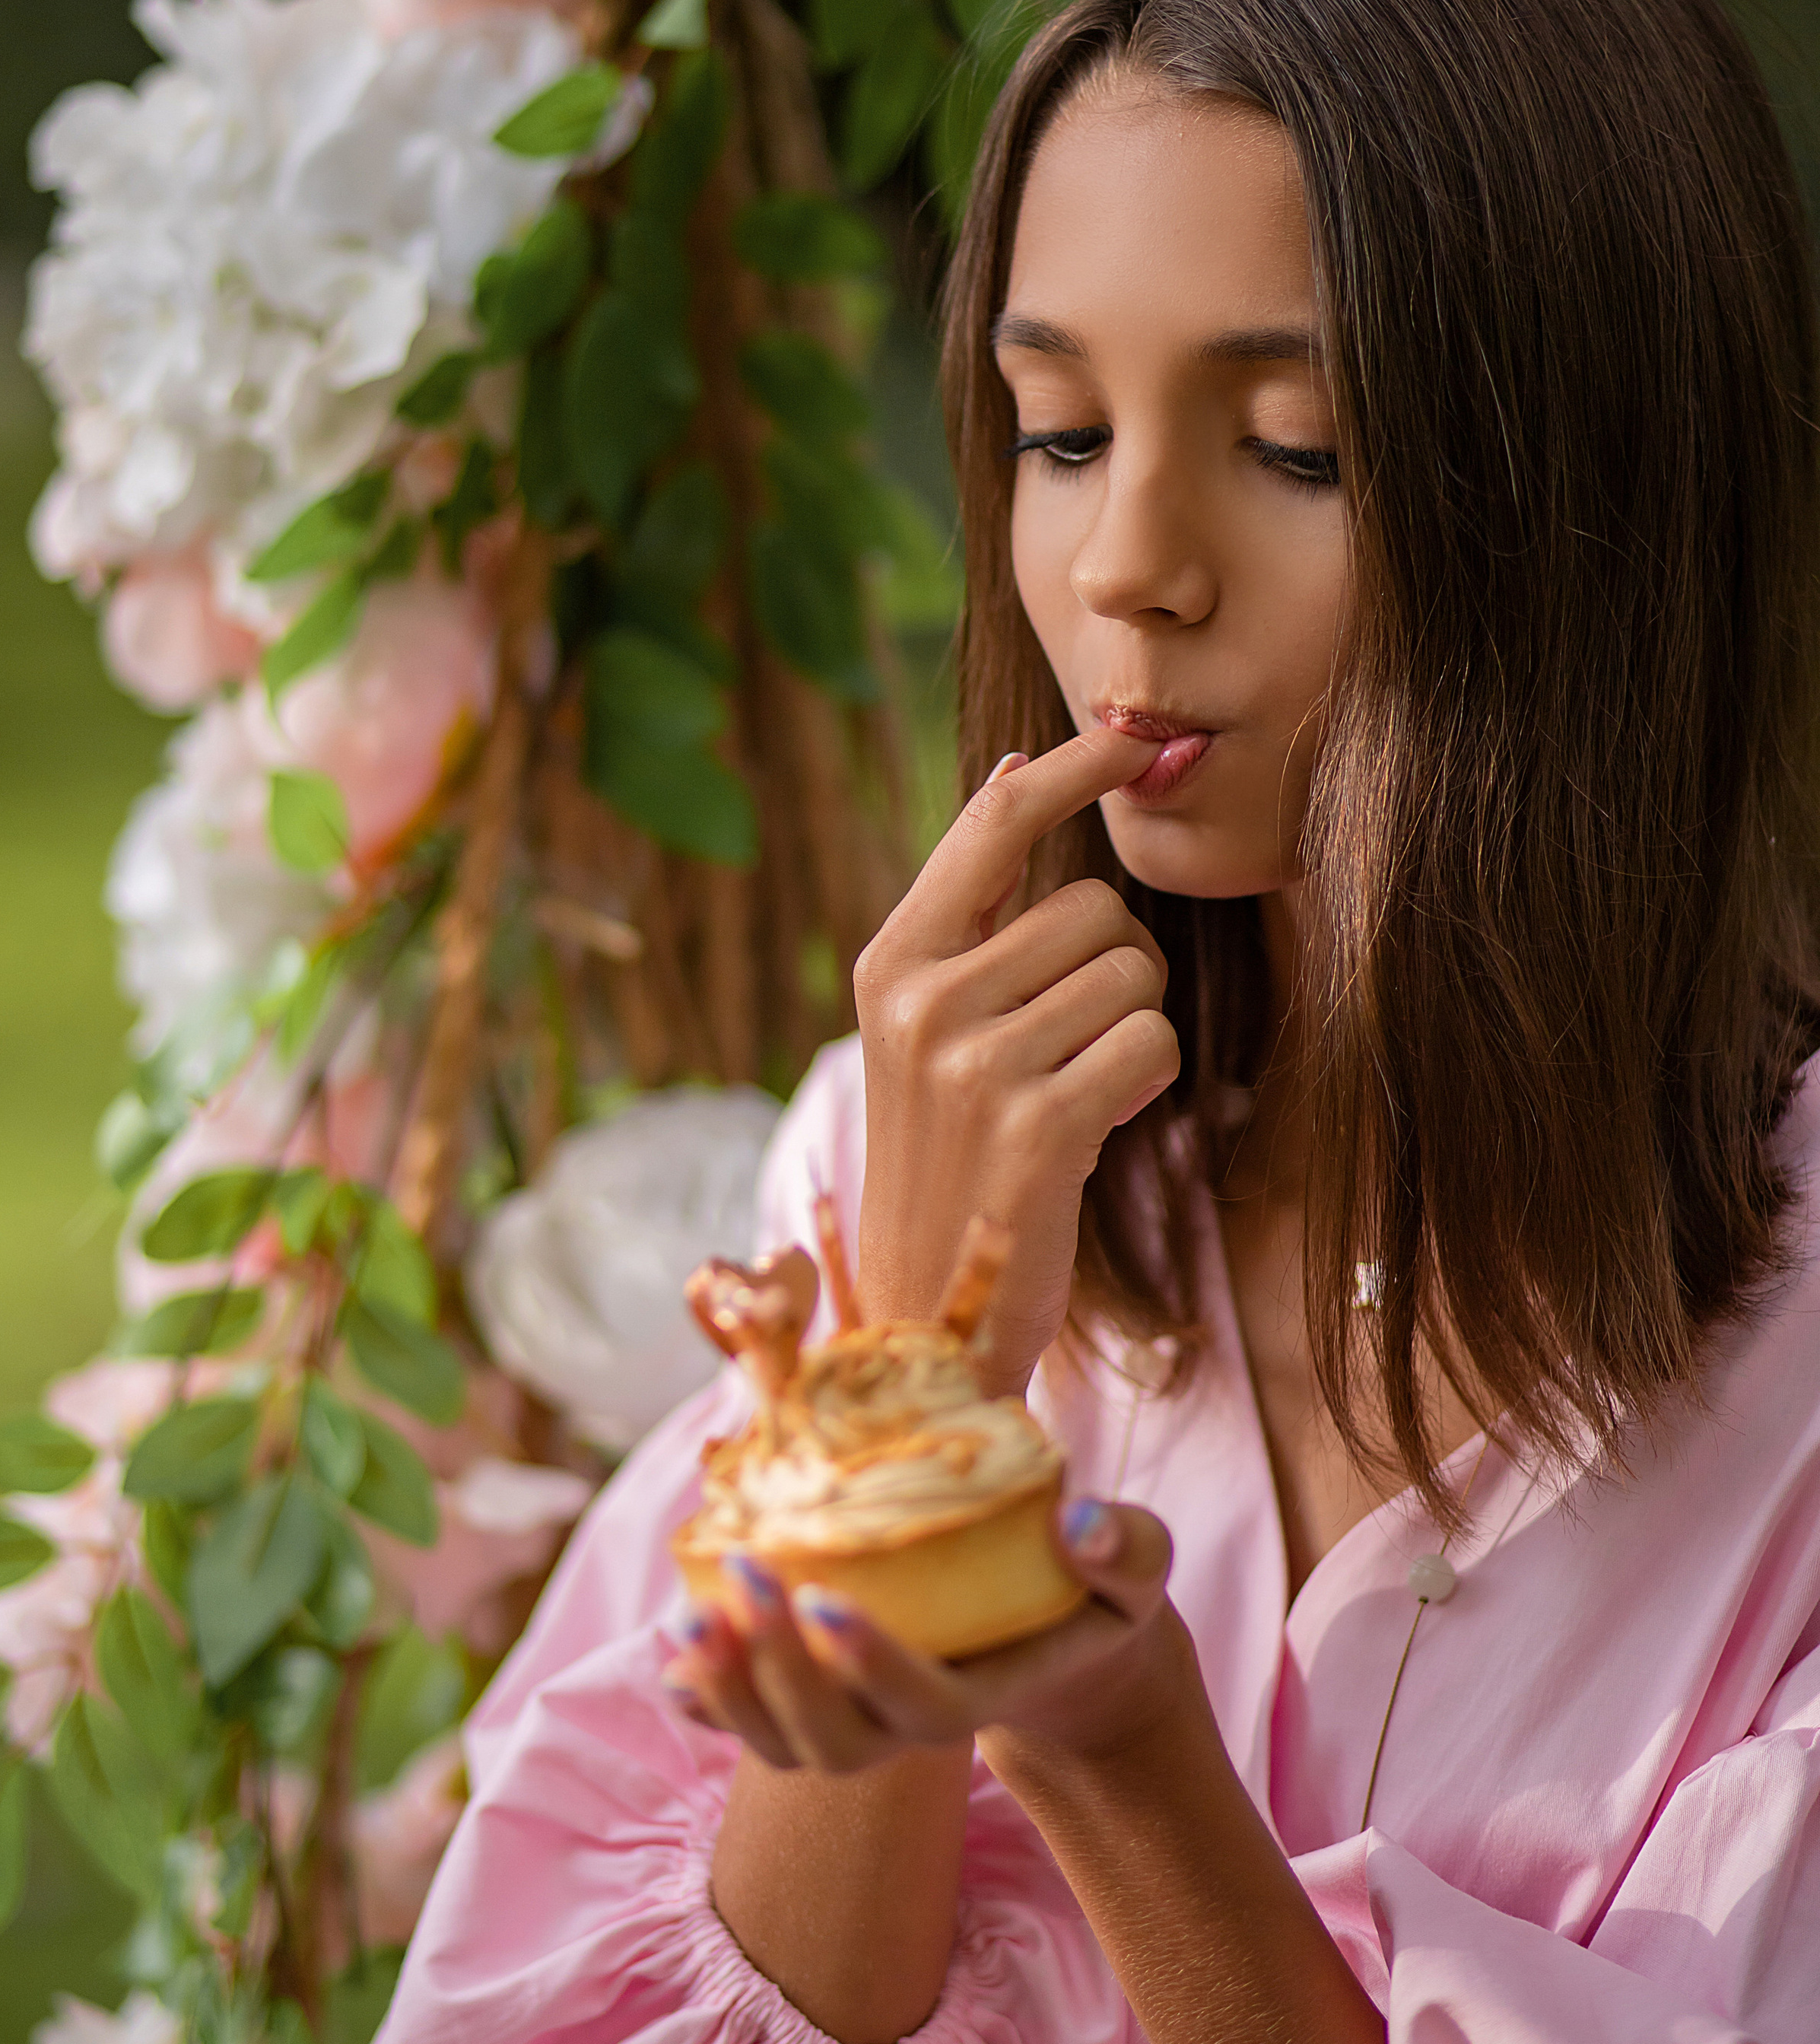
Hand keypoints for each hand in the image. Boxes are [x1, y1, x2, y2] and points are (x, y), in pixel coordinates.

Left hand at [661, 1500, 1195, 1775]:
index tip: (821, 1596)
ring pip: (780, 1743)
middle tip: (745, 1571)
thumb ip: (1126, 1549)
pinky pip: (750, 1723)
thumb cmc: (1093, 1591)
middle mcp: (909, 1729)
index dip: (870, 1664)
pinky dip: (706, 1703)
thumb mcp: (1135, 1567)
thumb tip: (1080, 1524)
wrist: (1053, 1639)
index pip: (924, 1706)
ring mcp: (857, 1726)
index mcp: (985, 1695)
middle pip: (834, 1738)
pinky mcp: (816, 1705)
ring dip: (730, 1687)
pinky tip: (670, 1670)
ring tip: (692, 1615)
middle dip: (782, 1669)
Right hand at [852, 727, 1180, 1393]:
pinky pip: (1151, 1045)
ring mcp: (971, 1062)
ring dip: (1131, 1030)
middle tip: (1068, 1046)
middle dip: (1115, 970)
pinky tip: (1095, 1127)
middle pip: (1096, 910)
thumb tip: (1018, 770)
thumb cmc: (950, 1152)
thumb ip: (974, 910)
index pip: (994, 827)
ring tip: (1073, 1089)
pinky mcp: (1033, 1124)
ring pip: (1132, 976)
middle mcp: (921, 1000)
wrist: (926, 1309)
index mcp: (892, 961)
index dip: (1071, 771)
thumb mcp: (931, 1023)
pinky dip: (1146, 1084)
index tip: (1126, 735)